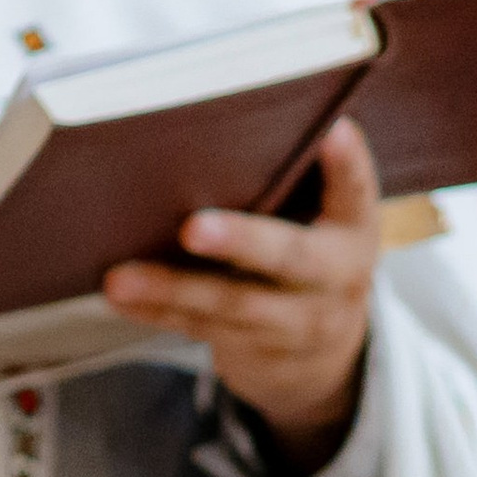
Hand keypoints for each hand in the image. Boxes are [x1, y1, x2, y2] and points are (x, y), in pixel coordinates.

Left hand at [103, 116, 378, 473]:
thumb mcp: (327, 222)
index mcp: (354, 230)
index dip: (346, 165)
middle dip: (241, 242)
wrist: (325, 355)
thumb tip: (228, 121)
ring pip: (232, 305)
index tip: (333, 132)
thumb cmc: (310, 255)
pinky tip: (120, 297)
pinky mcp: (256, 350)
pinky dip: (156, 312)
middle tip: (192, 228)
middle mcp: (335, 279)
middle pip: (289, 259)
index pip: (356, 193)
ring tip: (121, 279)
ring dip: (172, 290)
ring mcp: (296, 323)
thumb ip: (301, 181)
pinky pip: (200, 330)